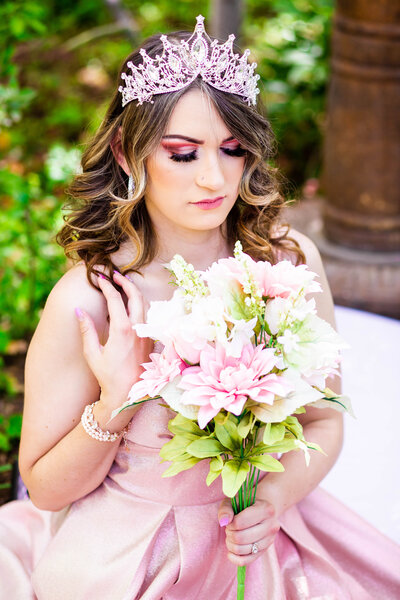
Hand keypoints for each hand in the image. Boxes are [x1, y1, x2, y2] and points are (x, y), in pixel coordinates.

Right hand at [75, 271, 152, 410]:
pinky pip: (147, 315)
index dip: (106, 285)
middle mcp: (138, 329)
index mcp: (123, 330)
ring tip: (123, 284)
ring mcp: (147, 334)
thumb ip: (87, 330)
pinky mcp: (150, 339)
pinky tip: (131, 305)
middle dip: (125, 281)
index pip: (115, 299)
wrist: (127, 394)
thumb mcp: (92, 353)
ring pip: (144, 304)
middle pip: (136, 295)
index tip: (99, 277)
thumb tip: (79, 310)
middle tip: (114, 274)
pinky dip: (139, 304)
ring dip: (134, 292)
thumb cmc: (108, 376)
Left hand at [218, 497, 279, 565]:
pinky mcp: (264, 551)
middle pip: (241, 538)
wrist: (260, 510)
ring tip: (231, 536)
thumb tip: (224, 522)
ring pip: (243, 550)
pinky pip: (246, 561)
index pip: (241, 523)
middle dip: (230, 534)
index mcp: (266, 509)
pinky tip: (230, 552)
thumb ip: (226, 509)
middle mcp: (272, 525)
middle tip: (229, 529)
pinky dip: (234, 558)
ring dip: (231, 544)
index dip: (230, 524)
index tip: (230, 521)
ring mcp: (269, 540)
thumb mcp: (234, 500)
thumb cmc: (245, 504)